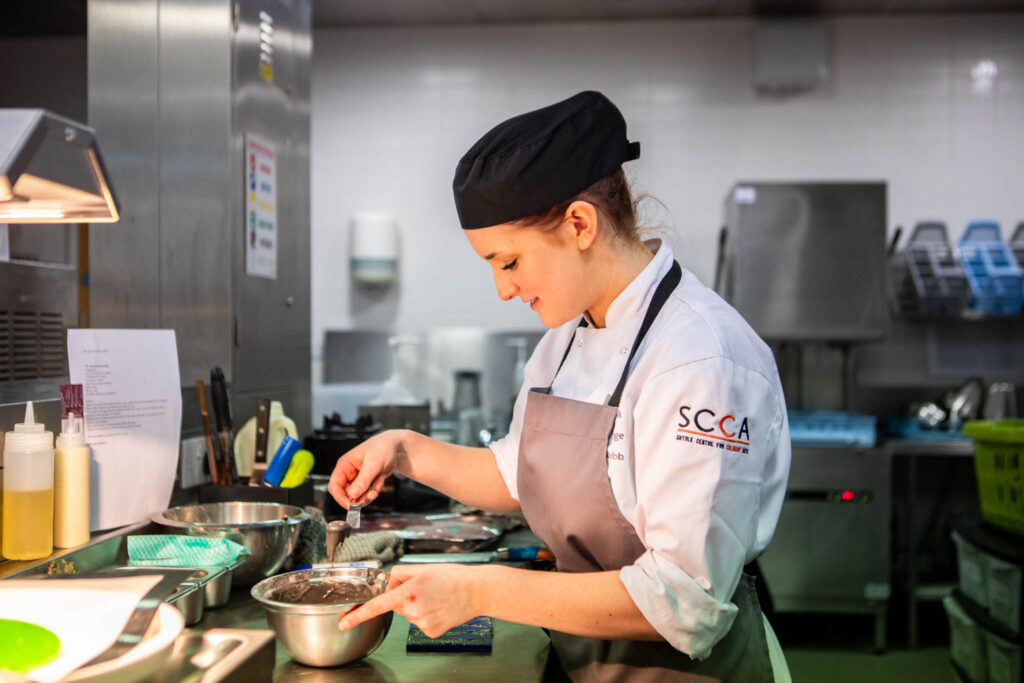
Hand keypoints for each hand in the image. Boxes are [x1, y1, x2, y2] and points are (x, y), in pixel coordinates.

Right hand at [327, 431, 400, 507]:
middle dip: (360, 497)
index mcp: (345, 465)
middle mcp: (348, 473)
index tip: (351, 505)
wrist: (395, 447)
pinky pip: (366, 494)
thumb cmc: (382, 448)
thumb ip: (362, 481)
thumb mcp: (373, 464)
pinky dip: (374, 490)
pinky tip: (381, 479)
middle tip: (372, 493)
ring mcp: (357, 478)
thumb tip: (352, 496)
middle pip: (346, 494)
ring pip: (358, 496)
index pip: (334, 486)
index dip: (340, 497)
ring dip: (369, 493)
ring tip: (379, 480)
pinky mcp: (365, 482)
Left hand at [339, 564, 489, 638]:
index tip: (343, 622)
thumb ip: (399, 574)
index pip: (377, 605)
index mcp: (409, 592)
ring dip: (417, 605)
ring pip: (408, 614)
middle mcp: (414, 611)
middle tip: (426, 587)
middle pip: (396, 604)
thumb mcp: (422, 568)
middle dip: (405, 596)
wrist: (477, 591)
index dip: (357, 614)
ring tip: (436, 596)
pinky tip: (440, 607)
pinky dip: (427, 614)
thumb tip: (389, 586)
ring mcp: (422, 624)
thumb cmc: (452, 577)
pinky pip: (420, 622)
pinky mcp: (430, 632)